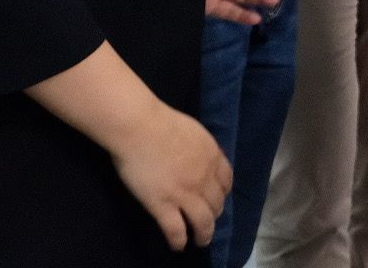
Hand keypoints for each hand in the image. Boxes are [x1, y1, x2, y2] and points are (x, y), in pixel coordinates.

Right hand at [110, 100, 231, 249]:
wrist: (140, 127)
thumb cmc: (161, 122)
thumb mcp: (194, 131)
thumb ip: (201, 147)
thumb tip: (201, 155)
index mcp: (212, 157)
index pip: (226, 181)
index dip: (223, 193)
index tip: (218, 199)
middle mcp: (204, 178)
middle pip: (217, 203)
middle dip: (215, 214)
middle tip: (208, 222)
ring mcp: (185, 194)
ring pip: (203, 222)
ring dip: (204, 234)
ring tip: (201, 241)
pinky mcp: (163, 205)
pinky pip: (176, 230)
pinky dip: (180, 241)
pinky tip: (179, 246)